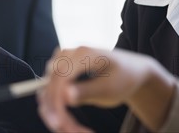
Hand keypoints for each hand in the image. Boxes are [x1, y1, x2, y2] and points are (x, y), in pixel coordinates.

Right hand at [37, 47, 175, 132]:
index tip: (60, 123)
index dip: (56, 100)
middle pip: (50, 85)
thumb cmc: (124, 77)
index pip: (60, 76)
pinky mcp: (61, 72)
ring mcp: (62, 63)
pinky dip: (57, 110)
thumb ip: (87, 91)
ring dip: (56, 114)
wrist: (131, 71)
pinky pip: (50, 93)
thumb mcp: (110, 88)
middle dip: (56, 113)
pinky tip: (69, 124)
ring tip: (75, 131)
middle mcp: (68, 55)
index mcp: (83, 53)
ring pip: (47, 92)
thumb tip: (65, 96)